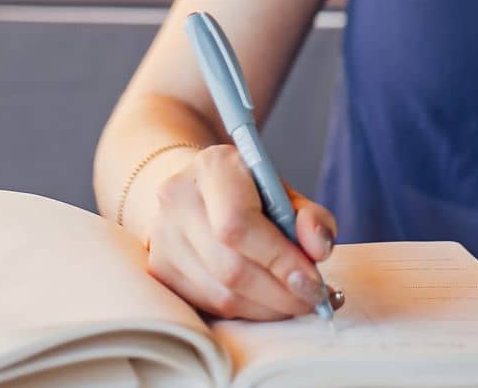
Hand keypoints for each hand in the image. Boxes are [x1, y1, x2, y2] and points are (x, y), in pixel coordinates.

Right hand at [144, 144, 338, 319]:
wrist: (197, 188)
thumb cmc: (248, 191)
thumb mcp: (284, 191)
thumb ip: (310, 216)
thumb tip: (318, 250)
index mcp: (213, 166)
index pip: (238, 224)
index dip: (279, 259)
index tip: (313, 281)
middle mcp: (178, 199)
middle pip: (230, 266)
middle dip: (280, 292)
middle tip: (312, 299)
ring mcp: (162, 236)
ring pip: (220, 294)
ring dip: (266, 307)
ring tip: (295, 301)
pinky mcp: (159, 269)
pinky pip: (209, 305)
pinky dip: (246, 311)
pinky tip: (267, 302)